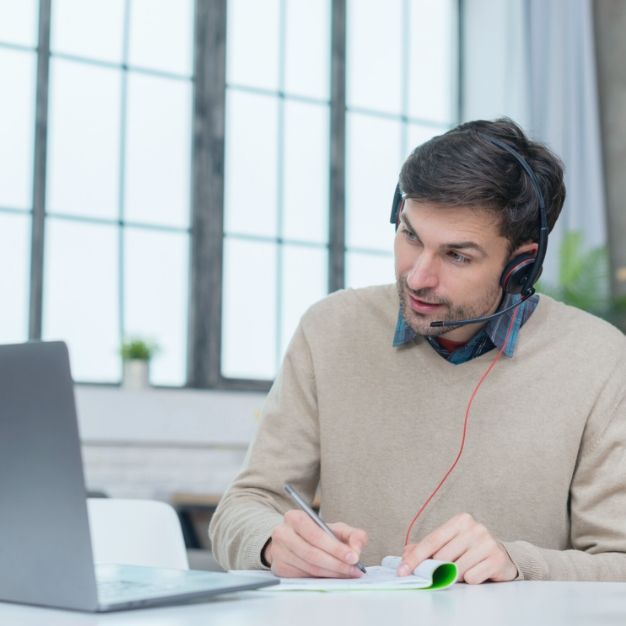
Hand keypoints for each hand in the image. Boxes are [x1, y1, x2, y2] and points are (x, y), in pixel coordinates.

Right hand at [264, 509, 367, 577]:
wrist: (293, 540)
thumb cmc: (316, 533)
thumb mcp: (334, 529)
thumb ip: (352, 534)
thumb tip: (357, 548)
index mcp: (294, 517)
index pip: (316, 535)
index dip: (335, 548)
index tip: (353, 557)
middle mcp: (282, 533)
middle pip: (312, 554)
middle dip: (336, 563)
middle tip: (353, 570)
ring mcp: (278, 552)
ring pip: (309, 567)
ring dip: (331, 573)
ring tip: (347, 573)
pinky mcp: (279, 569)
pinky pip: (303, 577)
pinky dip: (321, 578)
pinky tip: (333, 576)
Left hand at [398, 512, 517, 583]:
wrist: (501, 556)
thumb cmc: (470, 550)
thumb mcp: (449, 544)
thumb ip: (426, 548)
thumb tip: (405, 554)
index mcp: (460, 520)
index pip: (432, 541)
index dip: (415, 558)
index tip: (402, 571)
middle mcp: (474, 528)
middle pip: (442, 557)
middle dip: (438, 569)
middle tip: (442, 572)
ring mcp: (487, 542)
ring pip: (456, 569)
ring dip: (454, 576)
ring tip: (462, 570)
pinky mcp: (496, 558)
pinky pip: (472, 577)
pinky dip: (470, 579)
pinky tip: (477, 572)